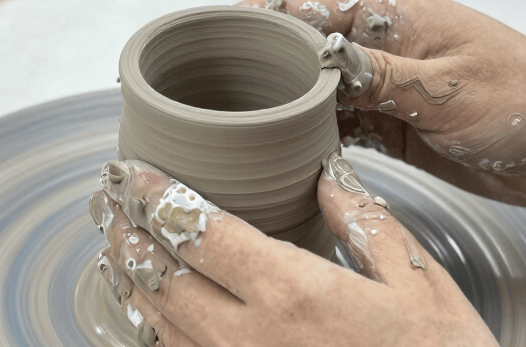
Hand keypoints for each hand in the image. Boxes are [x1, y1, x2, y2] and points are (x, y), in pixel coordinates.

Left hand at [89, 157, 497, 345]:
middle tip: (105, 202)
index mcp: (292, 292)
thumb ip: (367, 223)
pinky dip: (152, 329)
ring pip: (160, 322)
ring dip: (130, 278)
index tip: (130, 172)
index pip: (200, 230)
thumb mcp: (419, 283)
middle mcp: (250, 337)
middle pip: (163, 274)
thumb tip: (330, 177)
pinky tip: (149, 311)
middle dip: (127, 232)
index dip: (156, 195)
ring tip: (113, 246)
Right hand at [236, 0, 525, 207]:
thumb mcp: (448, 89)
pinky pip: (343, 127)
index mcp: (399, 17)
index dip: (268, 16)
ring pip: (321, 92)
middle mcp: (388, 50)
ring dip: (290, 108)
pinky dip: (317, 139)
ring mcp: (390, 90)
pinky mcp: (397, 128)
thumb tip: (316, 61)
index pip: (316, 5)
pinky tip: (290, 151)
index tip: (224, 32)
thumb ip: (379, 77)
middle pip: (309, 50)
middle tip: (223, 90)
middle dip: (269, 66)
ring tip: (245, 125)